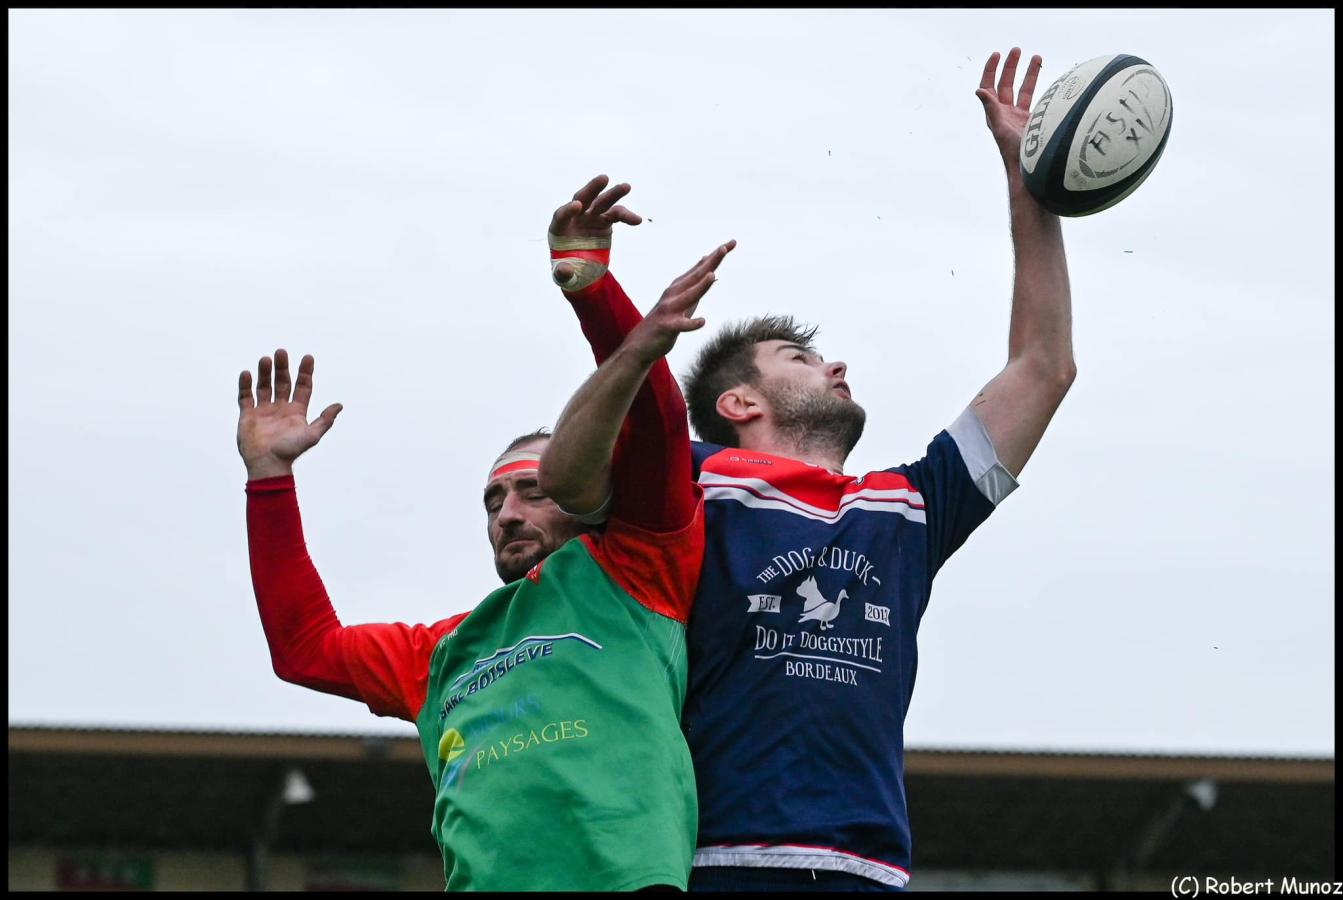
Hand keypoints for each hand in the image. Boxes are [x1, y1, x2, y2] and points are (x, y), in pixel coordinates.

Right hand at [236, 349, 341, 479]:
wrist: (268, 464)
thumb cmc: (291, 451)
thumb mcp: (312, 435)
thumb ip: (325, 420)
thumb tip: (339, 405)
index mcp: (297, 411)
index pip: (302, 387)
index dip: (305, 372)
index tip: (308, 357)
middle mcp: (281, 408)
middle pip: (282, 383)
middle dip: (282, 368)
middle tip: (281, 352)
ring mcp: (264, 411)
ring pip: (264, 386)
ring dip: (265, 373)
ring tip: (266, 359)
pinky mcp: (248, 415)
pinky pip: (245, 396)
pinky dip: (245, 385)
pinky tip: (247, 373)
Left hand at [549, 174, 642, 282]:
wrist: (582, 270)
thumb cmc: (568, 270)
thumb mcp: (563, 275)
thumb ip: (562, 273)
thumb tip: (565, 270)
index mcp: (559, 228)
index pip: (561, 215)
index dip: (568, 210)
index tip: (577, 205)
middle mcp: (574, 218)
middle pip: (582, 198)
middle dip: (592, 188)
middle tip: (603, 178)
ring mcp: (590, 218)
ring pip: (602, 202)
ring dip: (614, 193)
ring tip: (626, 186)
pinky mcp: (604, 222)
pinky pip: (616, 215)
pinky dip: (627, 216)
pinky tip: (637, 220)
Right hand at [627, 240, 735, 363]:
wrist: (640, 345)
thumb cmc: (665, 322)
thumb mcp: (684, 302)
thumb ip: (696, 287)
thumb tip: (711, 271)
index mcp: (679, 288)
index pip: (701, 269)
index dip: (716, 256)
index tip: (731, 243)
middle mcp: (674, 294)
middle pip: (697, 276)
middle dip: (711, 262)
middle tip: (725, 247)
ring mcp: (669, 310)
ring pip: (688, 296)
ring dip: (700, 286)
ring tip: (712, 275)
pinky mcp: (667, 327)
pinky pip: (681, 325)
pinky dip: (691, 323)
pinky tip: (702, 321)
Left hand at [975, 48, 1043, 168]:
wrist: (1028, 168)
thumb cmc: (1012, 152)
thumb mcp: (1000, 128)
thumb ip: (991, 109)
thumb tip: (979, 91)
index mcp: (995, 113)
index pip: (988, 87)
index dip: (990, 70)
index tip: (997, 55)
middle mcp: (1005, 113)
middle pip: (1005, 84)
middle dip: (1010, 67)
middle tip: (1016, 50)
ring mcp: (1019, 117)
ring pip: (1023, 90)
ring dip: (1028, 73)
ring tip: (1036, 57)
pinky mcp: (1033, 121)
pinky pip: (1035, 100)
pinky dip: (1041, 89)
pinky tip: (1048, 79)